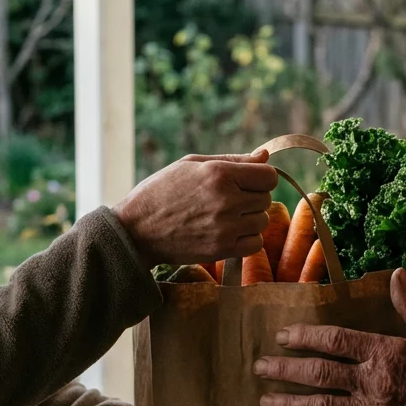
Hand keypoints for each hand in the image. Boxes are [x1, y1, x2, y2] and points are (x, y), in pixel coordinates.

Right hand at [113, 152, 277, 266]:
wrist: (136, 229)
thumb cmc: (161, 191)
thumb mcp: (192, 165)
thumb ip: (232, 159)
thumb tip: (265, 156)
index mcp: (219, 174)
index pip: (269, 176)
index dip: (260, 178)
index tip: (246, 182)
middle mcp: (226, 200)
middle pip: (266, 199)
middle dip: (252, 198)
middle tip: (229, 200)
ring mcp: (225, 227)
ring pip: (262, 221)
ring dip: (250, 219)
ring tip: (225, 217)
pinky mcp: (221, 249)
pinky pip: (255, 244)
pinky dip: (247, 239)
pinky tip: (229, 233)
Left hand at [253, 269, 405, 405]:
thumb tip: (397, 273)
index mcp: (384, 352)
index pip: (334, 340)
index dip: (304, 336)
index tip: (282, 335)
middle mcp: (372, 382)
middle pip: (318, 373)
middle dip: (284, 370)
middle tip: (259, 368)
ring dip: (290, 405)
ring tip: (265, 403)